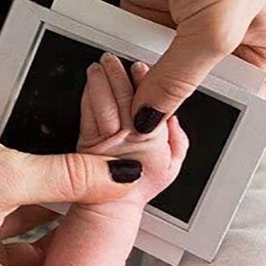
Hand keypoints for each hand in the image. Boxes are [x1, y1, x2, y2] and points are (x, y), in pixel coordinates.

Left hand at [79, 53, 187, 207]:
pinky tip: (89, 85)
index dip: (145, 81)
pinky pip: (87, 116)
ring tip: (99, 67)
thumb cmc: (141, 185)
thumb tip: (174, 117)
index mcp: (153, 140)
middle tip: (114, 59)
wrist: (111, 206)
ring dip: (99, 82)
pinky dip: (87, 98)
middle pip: (124, 100)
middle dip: (118, 75)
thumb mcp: (173, 165)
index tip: (140, 66)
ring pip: (103, 106)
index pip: (150, 104)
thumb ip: (178, 138)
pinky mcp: (86, 143)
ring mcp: (106, 140)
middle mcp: (130, 138)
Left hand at [120, 0, 265, 131]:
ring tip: (117, 112)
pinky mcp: (146, 9)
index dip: (209, 126)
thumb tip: (147, 119)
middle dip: (167, 110)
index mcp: (259, 50)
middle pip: (191, 92)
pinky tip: (106, 78)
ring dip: (138, 86)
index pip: (237, 104)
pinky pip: (129, 45)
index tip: (174, 150)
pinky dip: (118, 59)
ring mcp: (182, 26)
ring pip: (156, 71)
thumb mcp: (215, 26)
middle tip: (138, 138)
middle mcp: (222, 42)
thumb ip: (180, 78)